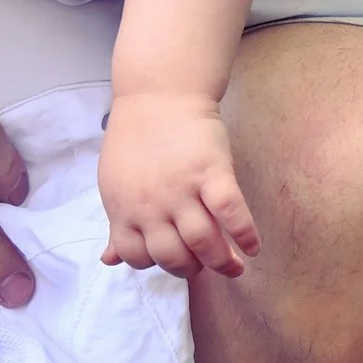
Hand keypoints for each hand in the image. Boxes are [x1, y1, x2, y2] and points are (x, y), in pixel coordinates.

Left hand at [99, 89, 260, 281]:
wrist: (158, 92)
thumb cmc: (137, 139)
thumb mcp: (115, 184)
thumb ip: (118, 224)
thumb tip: (110, 260)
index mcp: (124, 209)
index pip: (136, 257)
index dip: (157, 265)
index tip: (174, 259)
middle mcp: (151, 205)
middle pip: (173, 257)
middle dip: (192, 269)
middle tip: (206, 265)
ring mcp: (182, 190)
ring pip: (203, 243)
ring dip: (222, 262)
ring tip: (234, 266)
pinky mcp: (212, 172)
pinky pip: (231, 214)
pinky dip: (245, 235)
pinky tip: (253, 246)